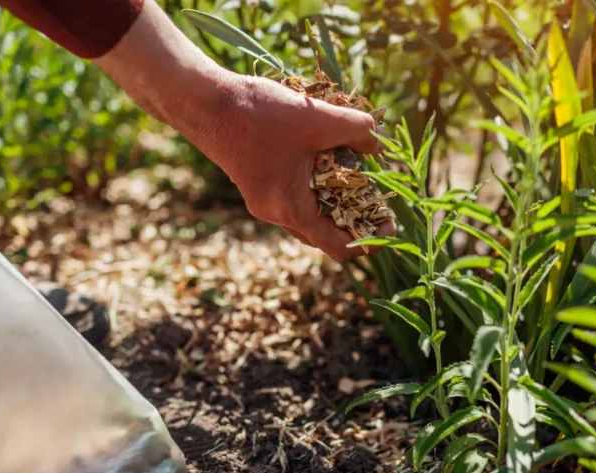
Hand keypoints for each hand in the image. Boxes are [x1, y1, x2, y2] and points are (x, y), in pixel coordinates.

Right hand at [95, 1, 393, 260]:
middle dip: (355, 220)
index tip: (390, 224)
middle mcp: (276, 213)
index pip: (337, 246)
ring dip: (336, 199)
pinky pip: (297, 195)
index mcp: (291, 210)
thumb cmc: (258, 115)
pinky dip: (317, 185)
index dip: (368, 240)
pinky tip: (329, 159)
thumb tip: (379, 142)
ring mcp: (265, 199)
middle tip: (380, 201)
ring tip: (360, 178)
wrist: (205, 102)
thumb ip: (355, 131)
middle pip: (325, 233)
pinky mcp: (259, 182)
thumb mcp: (316, 120)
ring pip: (310, 212)